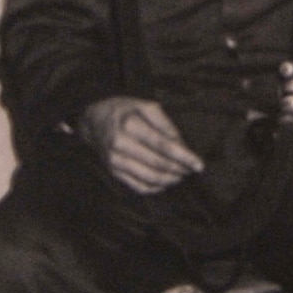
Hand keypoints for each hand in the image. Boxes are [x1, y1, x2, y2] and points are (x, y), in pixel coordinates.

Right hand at [79, 96, 202, 194]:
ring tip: (181, 174)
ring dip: (170, 179)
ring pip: (150, 178)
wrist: (93, 121)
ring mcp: (115, 161)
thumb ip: (164, 123)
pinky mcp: (113, 172)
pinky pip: (139, 187)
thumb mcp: (143, 105)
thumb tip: (181, 144)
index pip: (162, 145)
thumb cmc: (123, 111)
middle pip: (158, 163)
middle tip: (192, 169)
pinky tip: (166, 181)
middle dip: (179, 168)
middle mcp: (120, 144)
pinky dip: (156, 187)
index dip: (183, 157)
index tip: (199, 164)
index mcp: (130, 124)